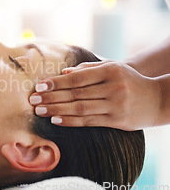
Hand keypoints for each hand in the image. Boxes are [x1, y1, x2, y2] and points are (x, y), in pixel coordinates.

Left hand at [29, 61, 161, 130]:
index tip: (39, 86)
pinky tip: (56, 120)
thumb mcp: (112, 68)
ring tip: (40, 110)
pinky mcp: (117, 121)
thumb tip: (63, 73)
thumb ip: (87, 69)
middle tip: (33, 100)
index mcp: (111, 71)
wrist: (157, 99)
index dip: (56, 83)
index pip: (77, 78)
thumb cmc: (128, 80)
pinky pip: (89, 122)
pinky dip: (71, 121)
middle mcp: (114, 88)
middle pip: (76, 94)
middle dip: (51, 97)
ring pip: (80, 109)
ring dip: (57, 110)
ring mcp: (116, 106)